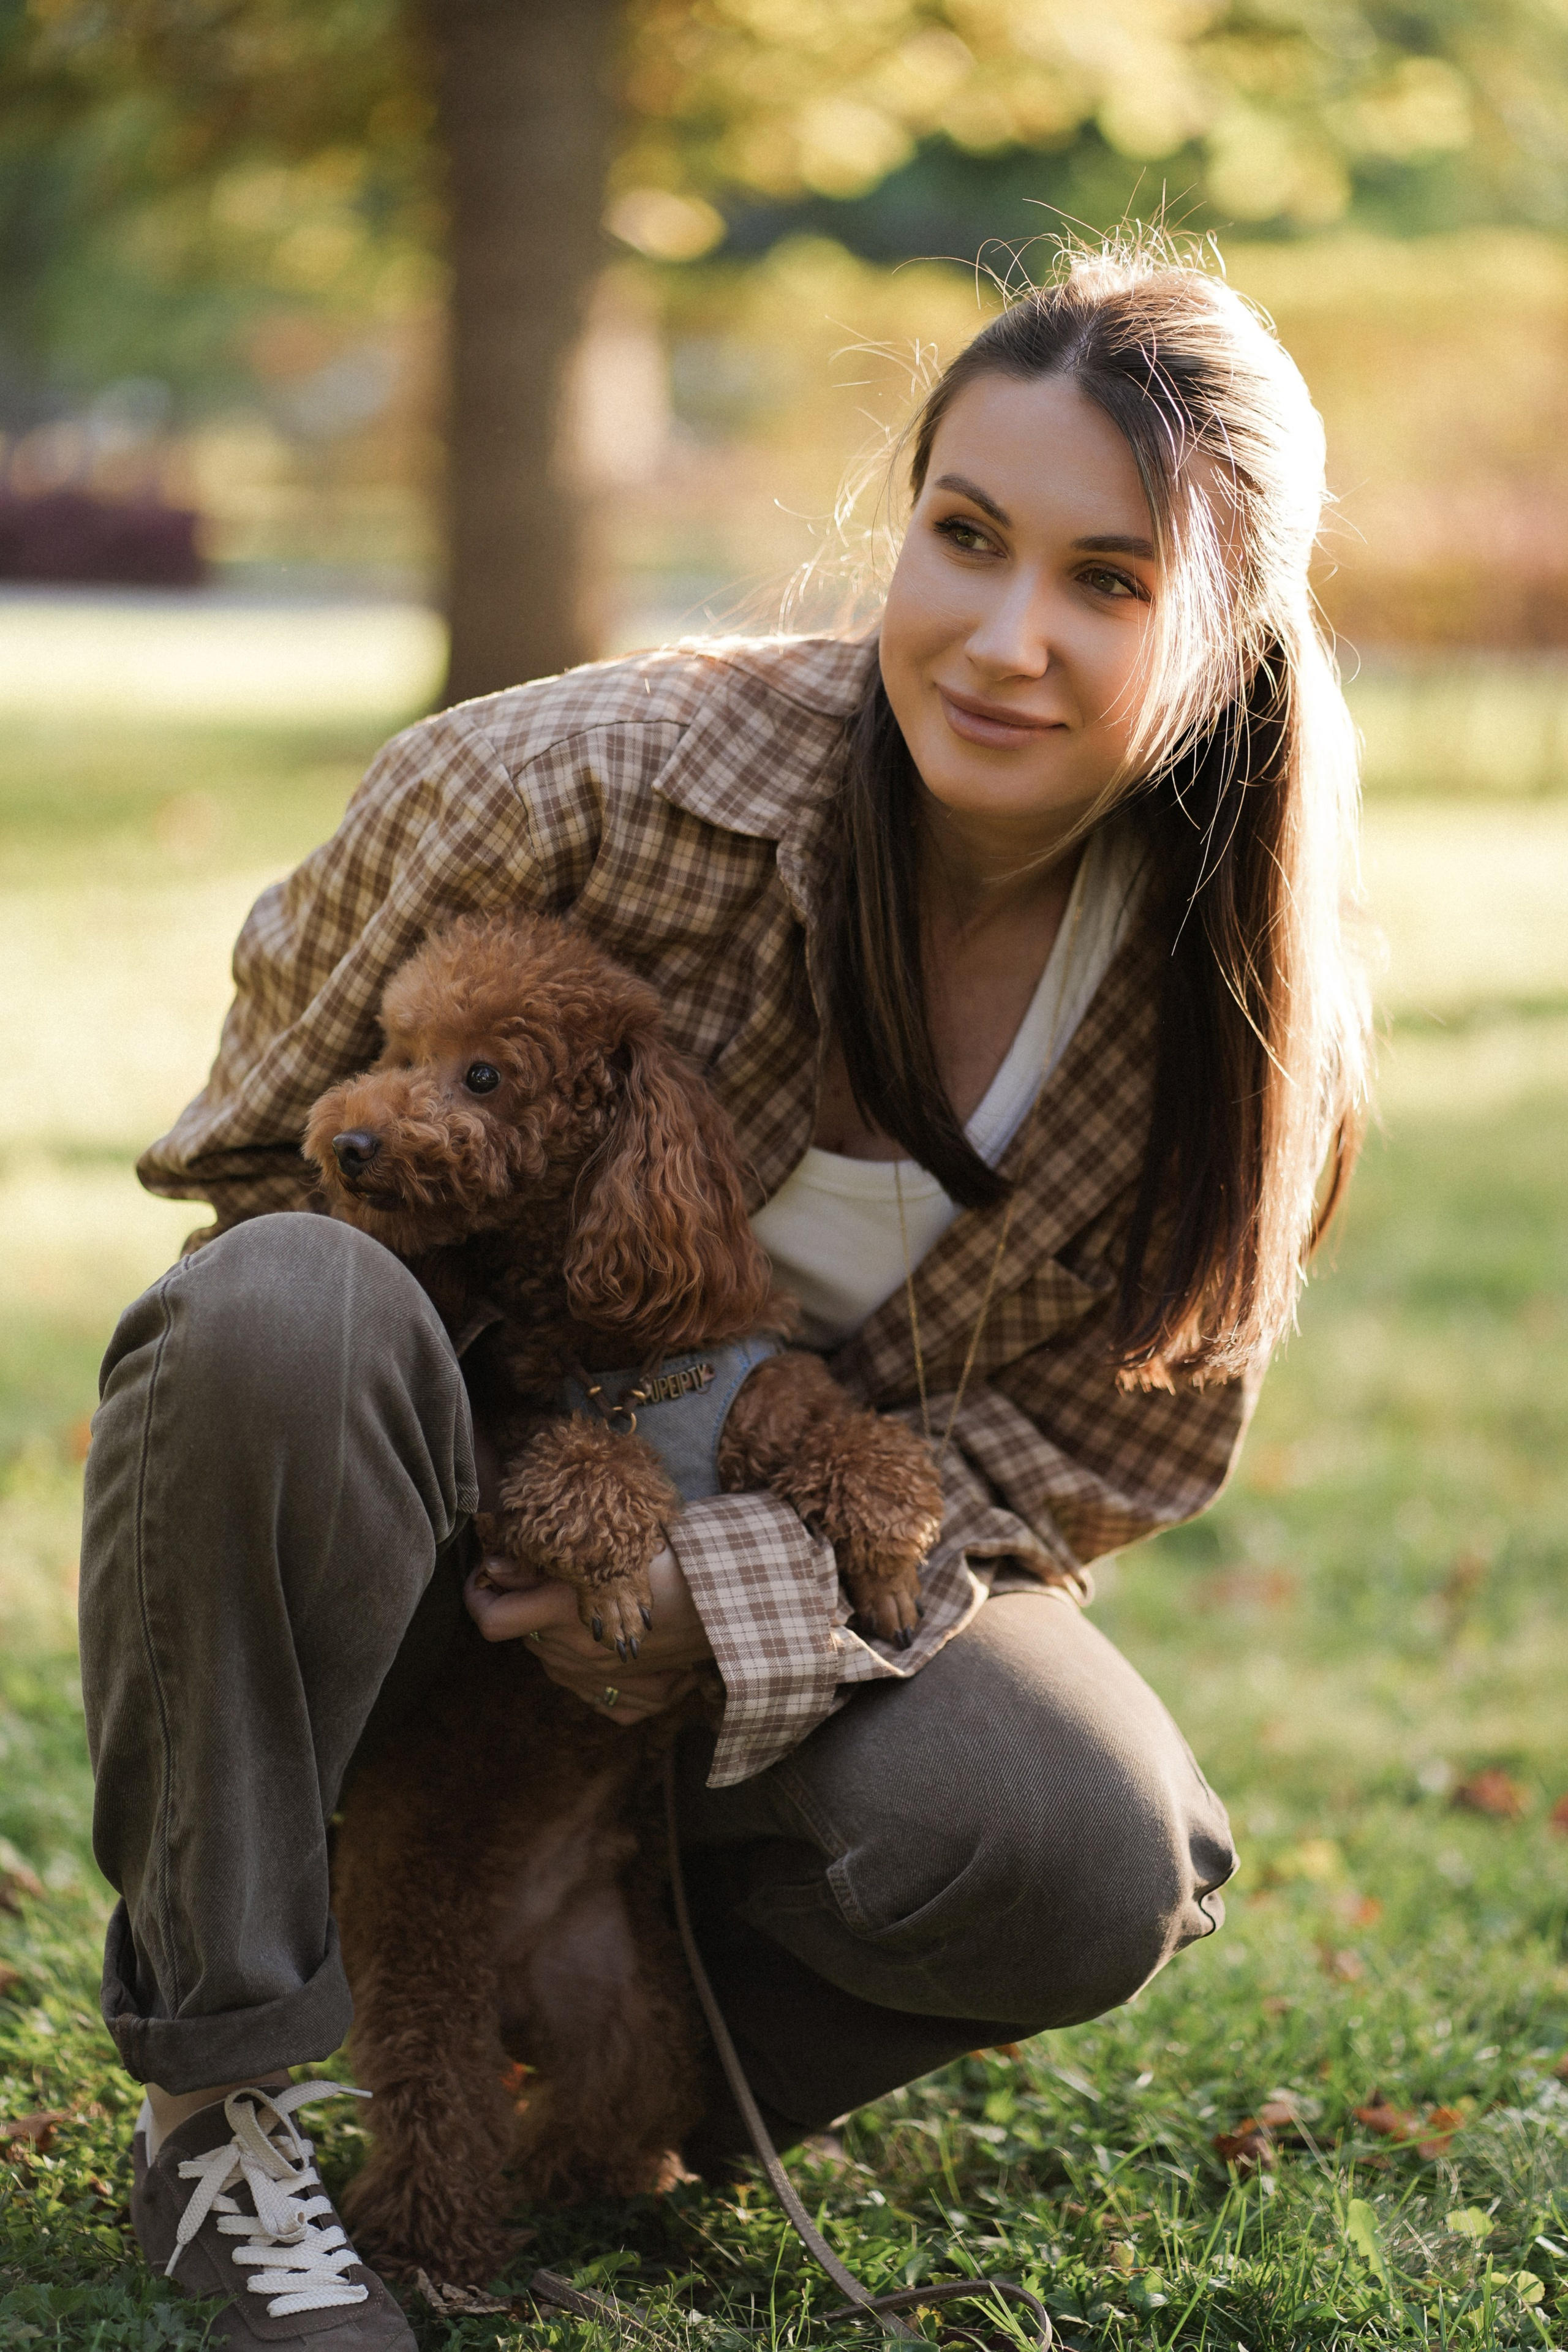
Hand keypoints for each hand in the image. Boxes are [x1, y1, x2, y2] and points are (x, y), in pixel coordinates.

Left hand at [463, 1543, 713, 1726]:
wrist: (744, 1605)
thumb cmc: (683, 1563)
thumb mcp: (614, 1549)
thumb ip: (546, 1565)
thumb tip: (496, 1566)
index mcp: (568, 1612)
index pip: (492, 1620)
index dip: (479, 1596)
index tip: (488, 1576)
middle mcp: (576, 1654)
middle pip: (524, 1634)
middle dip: (532, 1606)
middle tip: (566, 1575)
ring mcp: (601, 1682)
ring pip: (554, 1661)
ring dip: (563, 1635)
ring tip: (604, 1607)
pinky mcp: (630, 1701)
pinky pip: (592, 1693)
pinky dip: (597, 1672)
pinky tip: (620, 1646)